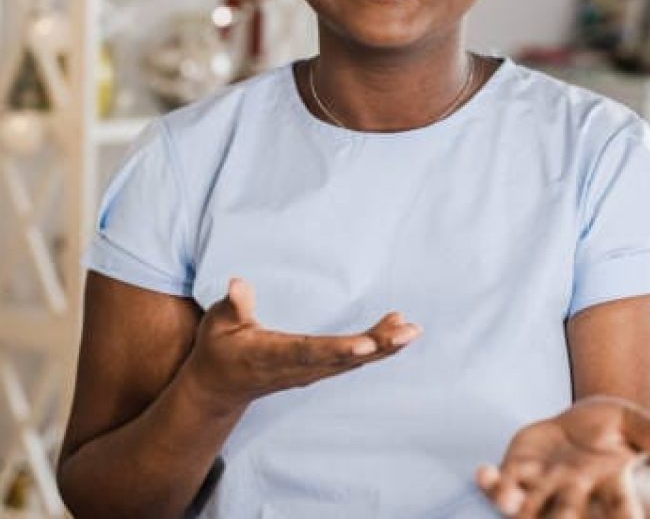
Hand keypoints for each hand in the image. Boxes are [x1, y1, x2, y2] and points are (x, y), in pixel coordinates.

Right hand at [181, 278, 421, 412]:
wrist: (219, 388)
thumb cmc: (217, 349)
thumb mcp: (216, 325)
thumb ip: (233, 306)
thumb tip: (238, 282)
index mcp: (272, 355)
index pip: (310, 352)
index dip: (340, 349)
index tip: (367, 345)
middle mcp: (297, 368)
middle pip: (343, 359)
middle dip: (378, 346)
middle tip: (408, 332)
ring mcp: (309, 372)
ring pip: (353, 362)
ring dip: (384, 346)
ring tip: (411, 328)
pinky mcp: (317, 370)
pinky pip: (352, 361)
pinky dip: (376, 347)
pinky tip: (395, 329)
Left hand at [476, 396, 649, 517]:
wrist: (579, 425)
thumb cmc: (612, 428)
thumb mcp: (634, 423)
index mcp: (610, 491)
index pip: (620, 512)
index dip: (622, 516)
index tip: (626, 515)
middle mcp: (575, 499)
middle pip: (568, 516)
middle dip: (561, 517)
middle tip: (559, 513)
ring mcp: (542, 490)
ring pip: (528, 510)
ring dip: (515, 507)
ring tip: (508, 496)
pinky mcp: (516, 473)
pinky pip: (500, 486)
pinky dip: (490, 484)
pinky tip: (482, 470)